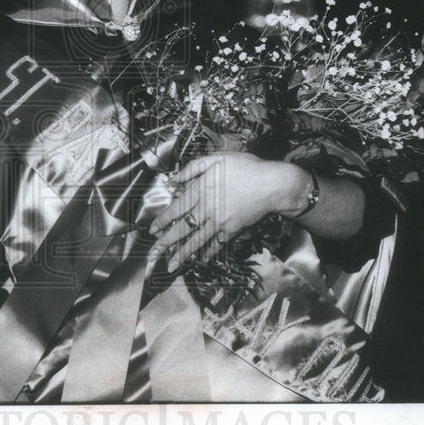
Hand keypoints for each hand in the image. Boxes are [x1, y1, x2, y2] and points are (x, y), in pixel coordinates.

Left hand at [147, 153, 310, 272]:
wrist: (272, 184)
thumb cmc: (245, 167)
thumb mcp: (216, 159)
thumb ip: (192, 168)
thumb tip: (173, 179)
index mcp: (200, 191)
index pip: (176, 209)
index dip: (162, 220)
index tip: (152, 230)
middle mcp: (207, 209)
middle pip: (182, 229)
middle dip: (166, 243)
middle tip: (153, 255)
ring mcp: (220, 222)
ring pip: (197, 240)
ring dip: (183, 254)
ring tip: (171, 266)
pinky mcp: (233, 229)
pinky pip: (217, 244)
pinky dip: (208, 253)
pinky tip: (200, 260)